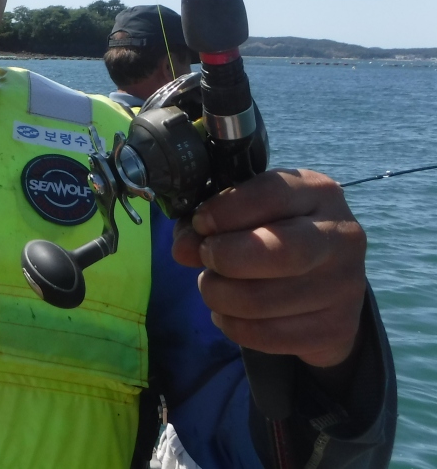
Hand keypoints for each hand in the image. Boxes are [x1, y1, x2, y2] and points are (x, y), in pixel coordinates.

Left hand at [172, 169, 366, 368]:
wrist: (324, 284)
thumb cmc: (273, 232)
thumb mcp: (247, 213)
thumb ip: (210, 221)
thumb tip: (183, 249)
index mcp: (318, 193)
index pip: (271, 194)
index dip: (225, 210)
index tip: (200, 224)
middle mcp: (342, 236)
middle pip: (279, 251)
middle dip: (225, 257)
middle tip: (206, 258)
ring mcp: (346, 285)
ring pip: (264, 300)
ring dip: (220, 296)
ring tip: (214, 288)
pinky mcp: (337, 328)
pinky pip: (268, 335)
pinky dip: (234, 326)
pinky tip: (229, 314)